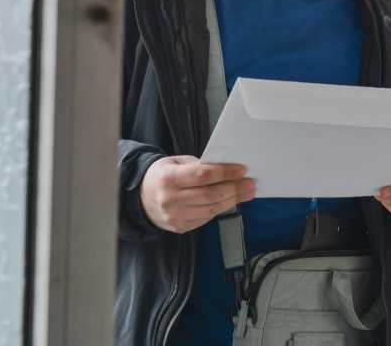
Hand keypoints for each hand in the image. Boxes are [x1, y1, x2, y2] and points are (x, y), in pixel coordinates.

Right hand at [140, 155, 254, 233]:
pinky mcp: (179, 227)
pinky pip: (205, 218)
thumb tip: (227, 170)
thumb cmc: (163, 175)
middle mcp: (170, 199)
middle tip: (250, 184)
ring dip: (232, 201)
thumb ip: (199, 166)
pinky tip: (229, 202)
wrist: (140, 198)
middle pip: (210, 195)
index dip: (225, 173)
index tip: (241, 170)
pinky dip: (219, 210)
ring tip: (246, 193)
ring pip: (211, 209)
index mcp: (169, 178)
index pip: (203, 175)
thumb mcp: (176, 162)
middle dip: (234, 189)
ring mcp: (174, 216)